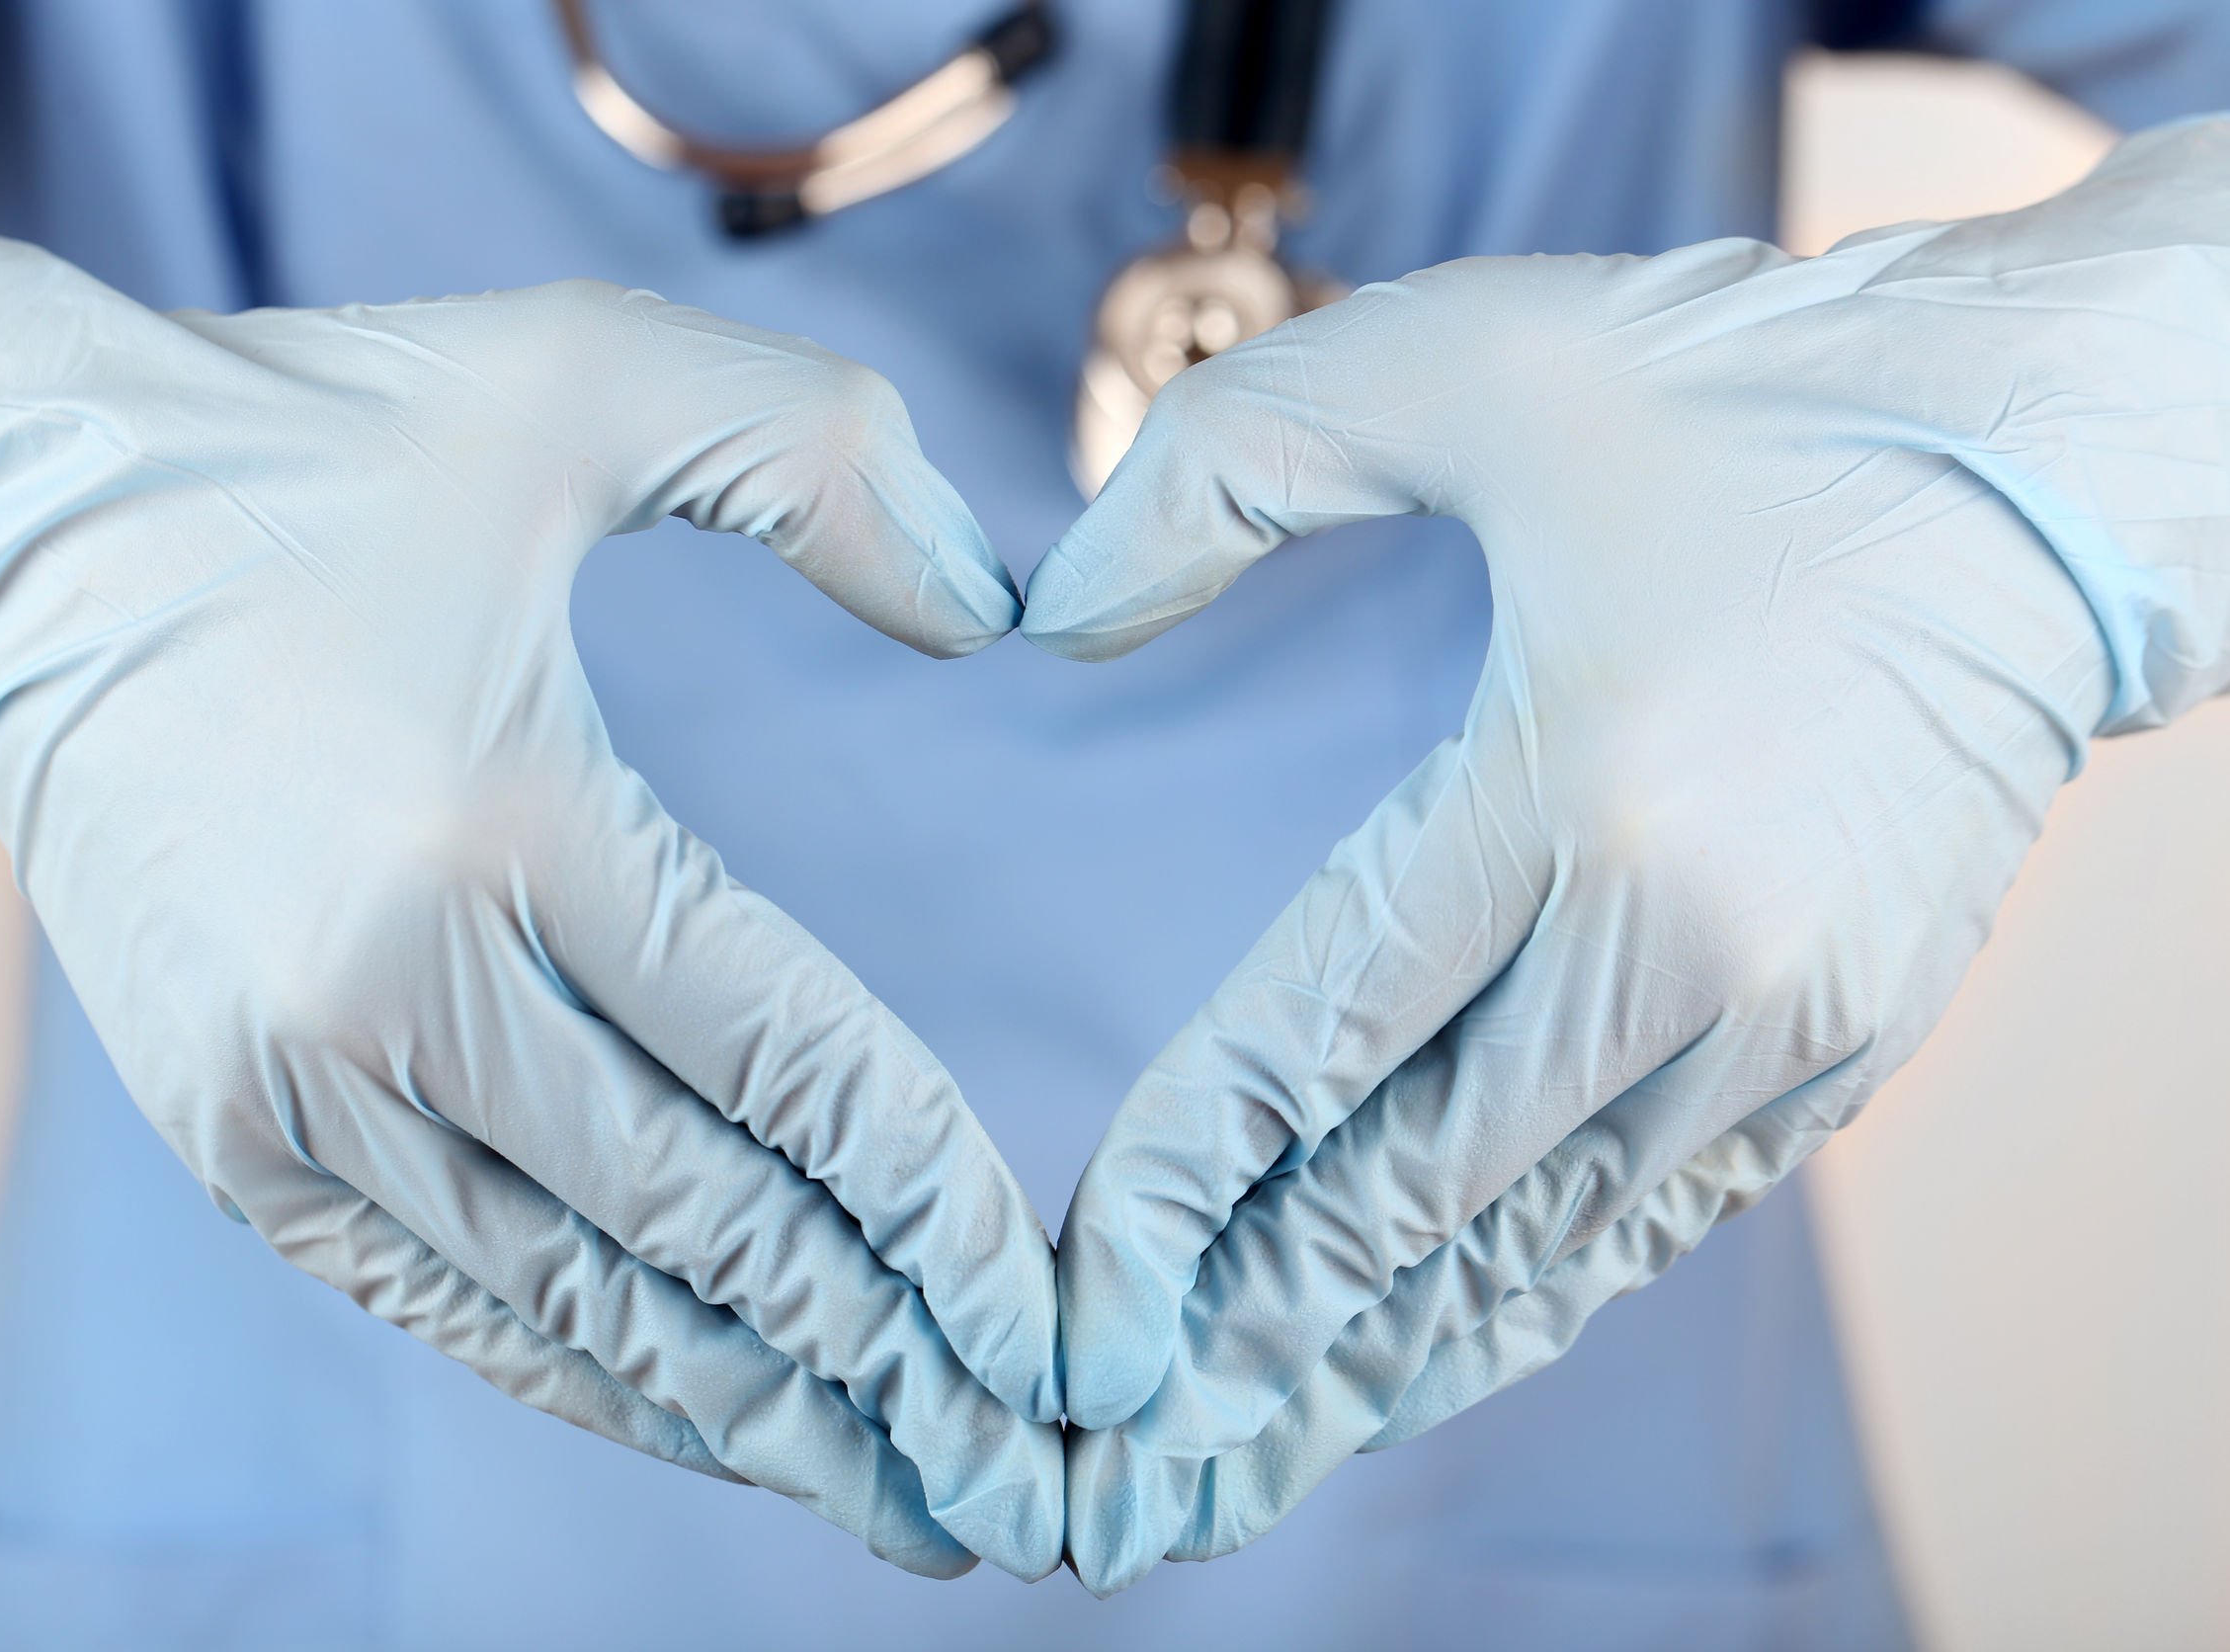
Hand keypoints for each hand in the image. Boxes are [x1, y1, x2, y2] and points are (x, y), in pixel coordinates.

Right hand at [0, 105, 1059, 1578]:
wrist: (13, 549)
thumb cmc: (314, 451)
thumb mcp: (577, 372)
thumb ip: (816, 458)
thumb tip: (998, 613)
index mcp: (505, 817)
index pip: (784, 1063)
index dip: (932, 1200)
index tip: (1044, 1304)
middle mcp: (391, 989)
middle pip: (700, 1223)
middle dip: (881, 1346)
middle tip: (1022, 1442)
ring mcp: (294, 1088)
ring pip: (581, 1303)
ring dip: (754, 1406)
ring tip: (901, 1487)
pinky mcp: (232, 1138)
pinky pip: (450, 1303)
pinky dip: (590, 1376)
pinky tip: (705, 1424)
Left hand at [1026, 119, 2229, 1592]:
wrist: (2048, 459)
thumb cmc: (1739, 394)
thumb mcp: (1456, 355)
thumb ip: (1219, 465)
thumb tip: (1051, 615)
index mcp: (1579, 784)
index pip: (1323, 1029)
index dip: (1186, 1166)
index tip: (1086, 1275)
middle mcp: (1696, 941)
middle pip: (1421, 1179)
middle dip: (1258, 1301)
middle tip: (1131, 1401)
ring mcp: (1794, 1010)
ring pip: (1546, 1235)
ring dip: (1394, 1339)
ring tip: (1259, 1428)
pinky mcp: (1857, 1034)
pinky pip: (1663, 1210)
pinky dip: (1539, 1283)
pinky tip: (1443, 1341)